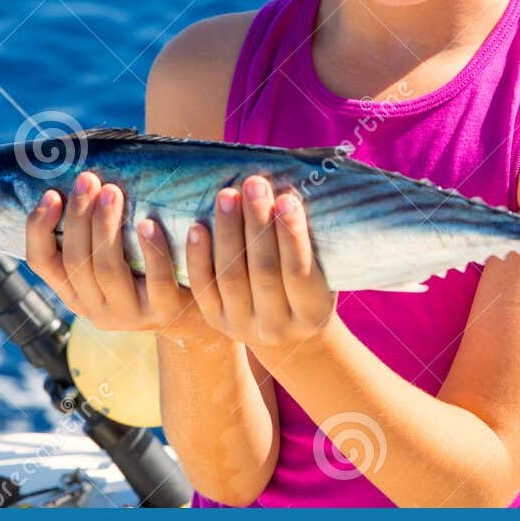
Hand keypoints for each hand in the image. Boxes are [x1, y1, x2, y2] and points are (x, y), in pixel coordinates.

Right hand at [24, 170, 216, 343]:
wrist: (198, 304)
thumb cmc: (147, 263)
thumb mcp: (113, 254)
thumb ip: (91, 230)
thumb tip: (74, 178)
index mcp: (75, 291)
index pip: (42, 262)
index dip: (39, 228)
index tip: (51, 194)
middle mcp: (95, 308)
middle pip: (76, 261)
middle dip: (79, 216)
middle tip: (88, 180)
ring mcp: (129, 313)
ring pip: (108, 269)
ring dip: (106, 226)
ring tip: (112, 191)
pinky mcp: (163, 311)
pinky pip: (156, 280)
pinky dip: (153, 250)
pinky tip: (150, 224)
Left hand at [189, 175, 335, 354]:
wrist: (286, 336)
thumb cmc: (308, 289)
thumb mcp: (322, 275)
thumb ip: (308, 244)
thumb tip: (290, 190)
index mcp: (310, 314)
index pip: (299, 272)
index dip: (292, 235)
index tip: (287, 198)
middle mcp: (275, 326)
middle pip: (263, 270)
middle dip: (258, 223)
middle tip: (254, 184)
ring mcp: (242, 325)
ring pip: (231, 275)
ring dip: (228, 231)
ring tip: (227, 194)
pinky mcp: (215, 320)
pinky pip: (203, 287)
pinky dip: (198, 256)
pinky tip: (197, 226)